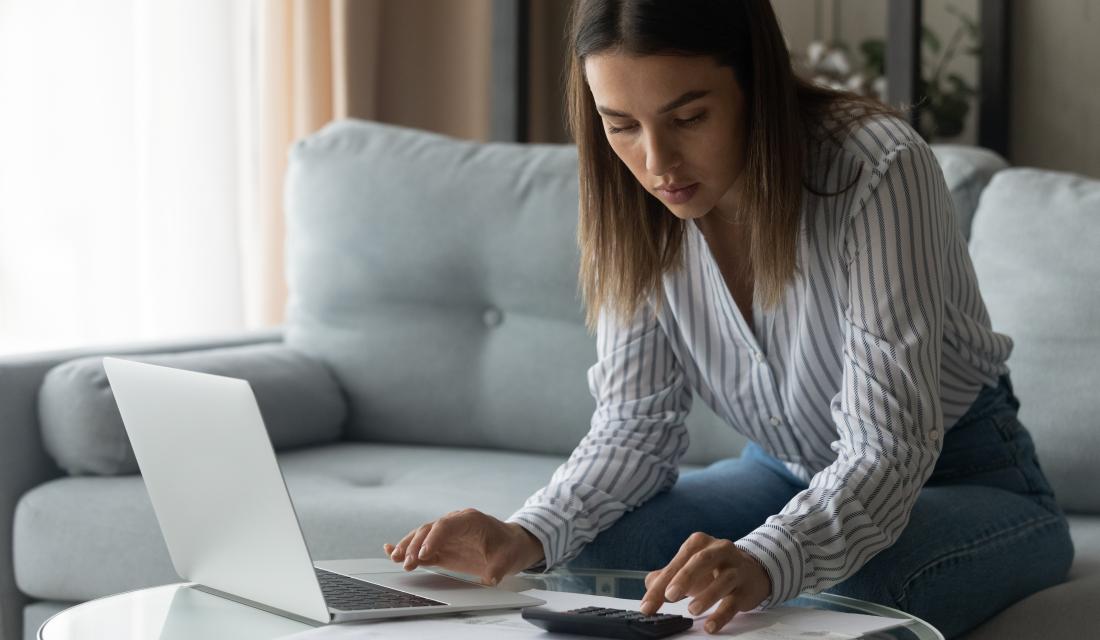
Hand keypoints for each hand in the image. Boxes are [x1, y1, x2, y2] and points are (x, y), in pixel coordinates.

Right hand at [383, 508, 544, 585]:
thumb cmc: (509, 547)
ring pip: (421, 537)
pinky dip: (406, 549)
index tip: (424, 553)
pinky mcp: (441, 548)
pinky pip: (421, 547)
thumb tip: (492, 577)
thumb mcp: (508, 558)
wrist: (510, 545)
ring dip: (407, 547)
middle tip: (407, 562)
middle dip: (415, 545)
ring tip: (396, 559)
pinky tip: (391, 551)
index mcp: (469, 520)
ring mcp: (445, 536)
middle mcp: (454, 524)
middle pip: (429, 530)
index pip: (446, 524)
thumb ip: (499, 567)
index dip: (433, 537)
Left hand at [640, 532, 771, 634]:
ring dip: (707, 595)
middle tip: (670, 596)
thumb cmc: (713, 569)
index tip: (647, 606)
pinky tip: (711, 625)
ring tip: (692, 610)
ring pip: (723, 579)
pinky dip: (721, 614)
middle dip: (684, 577)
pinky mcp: (746, 588)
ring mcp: (736, 568)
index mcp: (699, 543)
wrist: (751, 571)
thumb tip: (649, 585)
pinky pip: (734, 601)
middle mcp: (719, 550)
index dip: (660, 585)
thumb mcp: (688, 568)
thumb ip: (666, 576)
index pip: (677, 562)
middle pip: (701, 560)